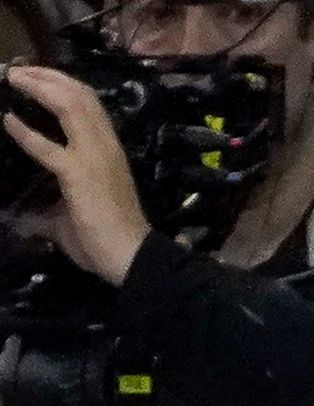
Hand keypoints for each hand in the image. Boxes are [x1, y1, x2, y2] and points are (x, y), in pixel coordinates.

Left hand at [3, 68, 154, 287]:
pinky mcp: (79, 172)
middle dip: (47, 75)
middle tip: (19, 70)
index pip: (90, 104)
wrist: (131, 258)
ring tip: (15, 78)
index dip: (62, 85)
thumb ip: (50, 206)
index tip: (36, 79)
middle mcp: (105, 146)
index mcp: (109, 151)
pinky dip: (25, 130)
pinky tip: (7, 120)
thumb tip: (21, 216)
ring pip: (71, 103)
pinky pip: (47, 144)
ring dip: (39, 86)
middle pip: (81, 93)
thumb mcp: (75, 213)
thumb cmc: (106, 240)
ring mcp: (94, 156)